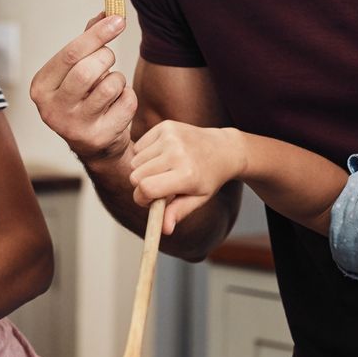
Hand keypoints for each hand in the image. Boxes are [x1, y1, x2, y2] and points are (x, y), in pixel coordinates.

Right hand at [28, 15, 134, 164]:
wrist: (94, 146)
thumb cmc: (83, 98)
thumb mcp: (75, 70)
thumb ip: (88, 41)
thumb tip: (107, 11)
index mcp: (41, 88)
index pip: (70, 54)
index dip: (97, 34)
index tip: (117, 19)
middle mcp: (52, 110)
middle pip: (88, 70)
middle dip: (106, 57)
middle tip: (108, 59)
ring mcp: (75, 127)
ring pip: (110, 86)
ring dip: (118, 79)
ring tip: (111, 86)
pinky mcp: (99, 137)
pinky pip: (126, 102)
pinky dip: (128, 96)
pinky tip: (117, 104)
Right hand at [127, 119, 243, 232]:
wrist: (223, 148)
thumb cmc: (208, 177)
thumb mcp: (198, 199)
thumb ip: (178, 212)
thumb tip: (163, 229)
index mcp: (186, 175)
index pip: (146, 188)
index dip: (141, 198)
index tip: (148, 201)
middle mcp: (177, 153)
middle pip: (135, 176)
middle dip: (142, 185)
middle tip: (158, 186)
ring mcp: (170, 137)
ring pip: (135, 161)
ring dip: (143, 170)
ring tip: (162, 170)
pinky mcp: (164, 126)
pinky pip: (138, 147)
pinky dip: (144, 154)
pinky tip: (161, 156)